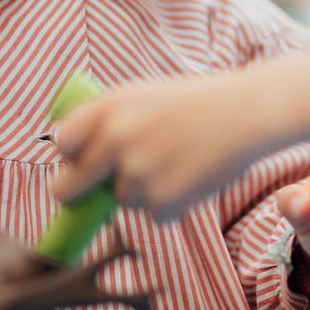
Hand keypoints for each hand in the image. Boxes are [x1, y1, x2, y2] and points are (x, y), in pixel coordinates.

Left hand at [54, 43, 309, 220]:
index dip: (71, 156)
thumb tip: (76, 159)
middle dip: (77, 196)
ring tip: (177, 161)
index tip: (81, 160)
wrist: (248, 113)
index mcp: (108, 108)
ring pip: (121, 201)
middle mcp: (115, 141)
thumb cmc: (196, 103)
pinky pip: (153, 214)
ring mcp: (137, 174)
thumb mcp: (143, 95)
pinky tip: (192, 176)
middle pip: (67, 190)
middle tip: (93, 192)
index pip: (61, 143)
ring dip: (142, 192)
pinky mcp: (162, 201)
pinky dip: (171, 203)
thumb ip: (108, 121)